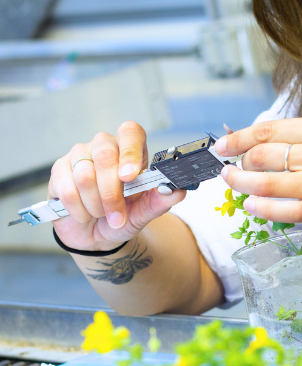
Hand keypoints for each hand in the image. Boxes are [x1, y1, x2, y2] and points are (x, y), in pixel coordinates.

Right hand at [48, 121, 185, 251]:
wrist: (97, 233)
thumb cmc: (123, 215)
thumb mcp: (145, 212)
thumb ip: (161, 200)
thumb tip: (178, 191)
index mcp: (131, 148)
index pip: (130, 132)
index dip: (129, 151)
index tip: (130, 176)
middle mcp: (104, 146)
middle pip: (105, 155)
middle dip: (111, 192)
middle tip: (118, 216)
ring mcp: (79, 155)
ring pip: (85, 174)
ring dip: (96, 204)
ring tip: (102, 215)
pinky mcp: (59, 170)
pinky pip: (67, 189)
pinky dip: (79, 209)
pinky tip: (84, 215)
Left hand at [213, 117, 301, 240]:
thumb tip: (263, 144)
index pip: (269, 130)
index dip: (238, 138)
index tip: (223, 145)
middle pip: (261, 154)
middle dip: (238, 163)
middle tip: (230, 169)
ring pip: (265, 182)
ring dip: (241, 184)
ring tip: (233, 185)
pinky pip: (282, 211)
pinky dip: (261, 208)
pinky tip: (252, 205)